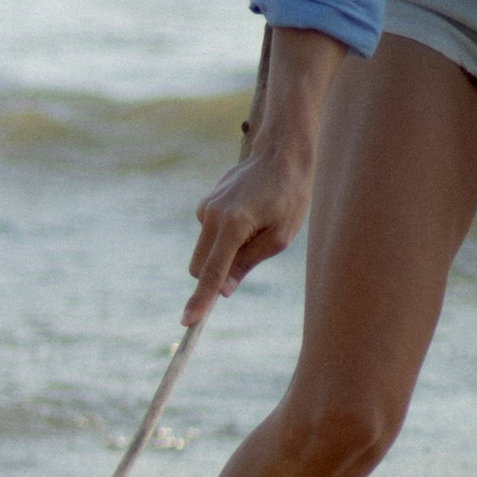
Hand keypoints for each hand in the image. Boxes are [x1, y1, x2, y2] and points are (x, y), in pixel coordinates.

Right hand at [186, 135, 313, 321]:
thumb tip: (223, 290)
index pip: (213, 272)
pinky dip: (224, 238)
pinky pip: (210, 235)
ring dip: (224, 254)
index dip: (202, 300)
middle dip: (216, 275)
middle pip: (200, 266)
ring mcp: (206, 207)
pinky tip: (250, 216)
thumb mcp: (279, 237)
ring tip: (258, 228)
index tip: (188, 322)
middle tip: (252, 258)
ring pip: (205, 250)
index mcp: (233, 225)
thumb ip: (248, 263)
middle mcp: (212, 215)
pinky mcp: (206, 204)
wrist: (281, 155)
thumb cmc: (288, 197)